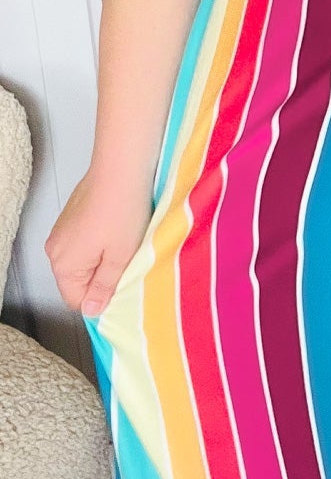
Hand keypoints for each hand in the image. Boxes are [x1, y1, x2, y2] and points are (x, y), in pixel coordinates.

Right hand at [44, 170, 150, 315]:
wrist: (120, 169)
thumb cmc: (123, 211)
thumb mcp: (120, 257)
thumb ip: (105, 287)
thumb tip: (92, 310)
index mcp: (64, 265)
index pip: (77, 301)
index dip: (101, 298)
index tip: (123, 285)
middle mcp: (55, 250)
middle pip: (77, 281)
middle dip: (102, 277)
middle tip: (127, 262)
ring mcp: (61, 232)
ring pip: (82, 260)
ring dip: (103, 258)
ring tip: (124, 243)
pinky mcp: (70, 217)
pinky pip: (82, 243)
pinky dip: (99, 241)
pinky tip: (117, 228)